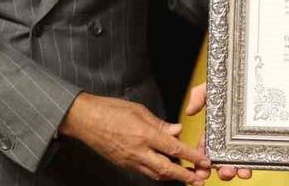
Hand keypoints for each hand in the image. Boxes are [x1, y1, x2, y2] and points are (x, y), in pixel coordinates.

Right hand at [59, 92, 211, 183]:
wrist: (84, 120)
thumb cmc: (109, 110)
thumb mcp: (139, 111)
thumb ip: (160, 124)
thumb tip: (177, 131)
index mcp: (144, 135)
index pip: (174, 148)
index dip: (192, 157)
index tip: (204, 161)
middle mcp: (138, 151)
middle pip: (167, 169)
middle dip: (185, 176)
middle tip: (200, 179)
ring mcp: (130, 160)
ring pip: (156, 173)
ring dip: (172, 177)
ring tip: (187, 178)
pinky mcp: (123, 163)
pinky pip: (144, 171)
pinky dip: (157, 173)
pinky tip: (165, 172)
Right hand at [182, 84, 251, 180]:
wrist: (258, 76)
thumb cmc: (232, 81)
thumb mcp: (212, 87)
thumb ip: (199, 96)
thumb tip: (190, 110)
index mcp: (214, 129)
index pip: (204, 149)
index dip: (200, 162)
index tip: (200, 171)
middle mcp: (227, 138)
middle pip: (221, 159)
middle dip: (220, 170)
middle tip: (223, 172)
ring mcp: (243, 141)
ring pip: (236, 161)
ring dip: (235, 171)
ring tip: (238, 172)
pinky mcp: (258, 141)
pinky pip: (254, 156)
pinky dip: (250, 166)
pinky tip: (248, 169)